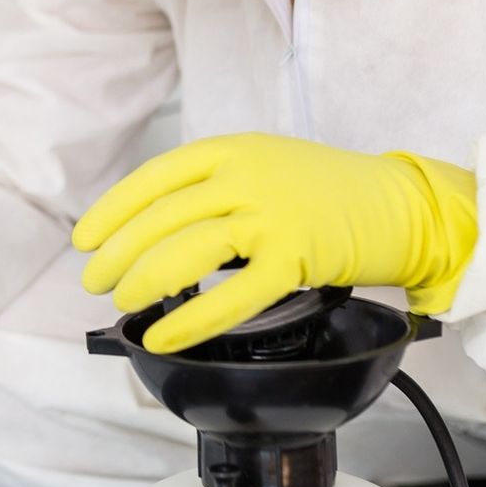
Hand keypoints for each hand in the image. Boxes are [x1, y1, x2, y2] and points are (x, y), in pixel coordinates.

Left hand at [72, 132, 476, 352]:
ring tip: (122, 302)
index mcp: (231, 150)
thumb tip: (151, 226)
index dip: (112, 210)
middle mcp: (245, 176)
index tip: (85, 239)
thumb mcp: (262, 164)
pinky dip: (191, 320)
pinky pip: (233, 295)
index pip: (153, 177)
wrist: (400, 203)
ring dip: (144, 280)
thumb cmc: (327, 190)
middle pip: (161, 217)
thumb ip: (212, 185)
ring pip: (187, 250)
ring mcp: (272, 215)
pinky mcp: (297, 257)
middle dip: (118, 253)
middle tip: (95, 281)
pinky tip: (165, 335)